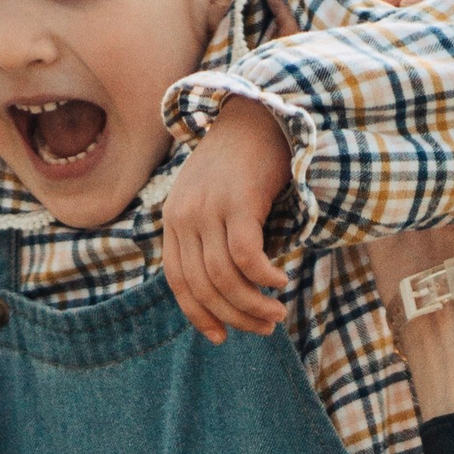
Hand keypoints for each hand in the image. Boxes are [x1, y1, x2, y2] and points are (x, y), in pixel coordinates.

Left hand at [161, 93, 292, 344]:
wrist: (256, 116)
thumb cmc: (240, 166)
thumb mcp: (212, 204)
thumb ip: (209, 240)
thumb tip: (227, 294)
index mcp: (173, 221)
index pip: (179, 282)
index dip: (199, 315)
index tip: (221, 337)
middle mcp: (185, 216)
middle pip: (204, 286)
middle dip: (235, 316)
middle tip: (265, 327)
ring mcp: (209, 208)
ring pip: (225, 278)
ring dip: (253, 304)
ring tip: (277, 314)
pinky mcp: (237, 201)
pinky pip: (247, 256)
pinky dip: (264, 277)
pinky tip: (281, 281)